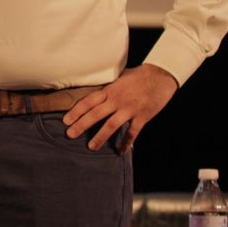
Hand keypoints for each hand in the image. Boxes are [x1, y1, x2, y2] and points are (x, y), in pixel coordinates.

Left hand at [63, 64, 177, 152]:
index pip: (88, 101)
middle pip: (95, 114)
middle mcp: (117, 100)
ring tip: (91, 147)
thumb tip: (92, 95)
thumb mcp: (118, 78)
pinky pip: (132, 132)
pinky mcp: (143, 116)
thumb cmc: (138, 76)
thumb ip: (107, 89)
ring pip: (111, 125)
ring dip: (100, 137)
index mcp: (109, 90)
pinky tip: (120, 150)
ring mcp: (130, 109)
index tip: (66, 121)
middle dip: (81, 125)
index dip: (76, 111)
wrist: (161, 76)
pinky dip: (126, 142)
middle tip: (70, 135)